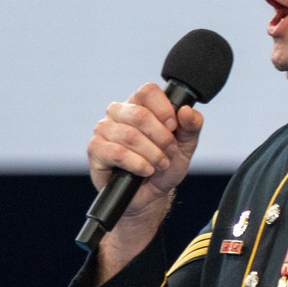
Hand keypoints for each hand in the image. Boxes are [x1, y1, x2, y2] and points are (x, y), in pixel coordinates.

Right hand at [87, 83, 202, 217]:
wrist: (151, 195)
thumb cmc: (166, 165)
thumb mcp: (186, 145)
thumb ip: (192, 125)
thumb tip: (186, 110)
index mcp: (140, 103)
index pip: (148, 91)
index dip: (164, 109)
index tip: (173, 127)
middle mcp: (119, 111)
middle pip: (140, 114)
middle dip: (161, 138)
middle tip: (169, 152)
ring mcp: (104, 129)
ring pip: (130, 135)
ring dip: (151, 154)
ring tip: (159, 164)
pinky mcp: (95, 149)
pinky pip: (117, 152)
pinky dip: (137, 164)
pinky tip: (145, 170)